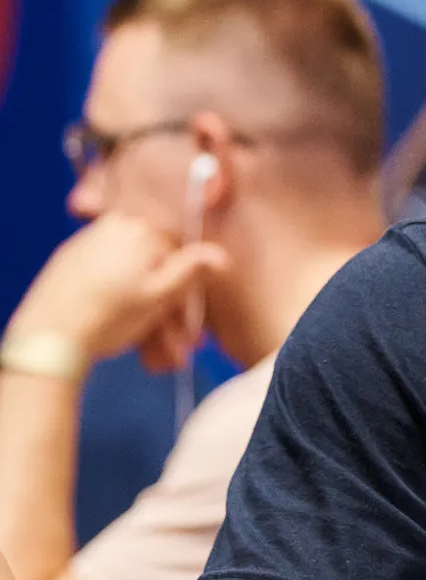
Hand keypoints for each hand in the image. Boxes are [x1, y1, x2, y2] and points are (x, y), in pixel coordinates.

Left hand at [7, 214, 227, 372]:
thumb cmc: (110, 315)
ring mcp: (90, 242)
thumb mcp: (159, 295)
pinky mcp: (71, 261)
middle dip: (166, 314)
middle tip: (170, 351)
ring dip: (147, 316)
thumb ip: (191, 270)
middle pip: (153, 271)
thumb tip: (222, 255)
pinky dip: (119, 303)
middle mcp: (115, 226)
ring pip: (132, 279)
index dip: (187, 298)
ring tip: (149, 353)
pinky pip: (108, 279)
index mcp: (141, 229)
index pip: (179, 258)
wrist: (48, 334)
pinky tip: (124, 333)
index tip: (189, 333)